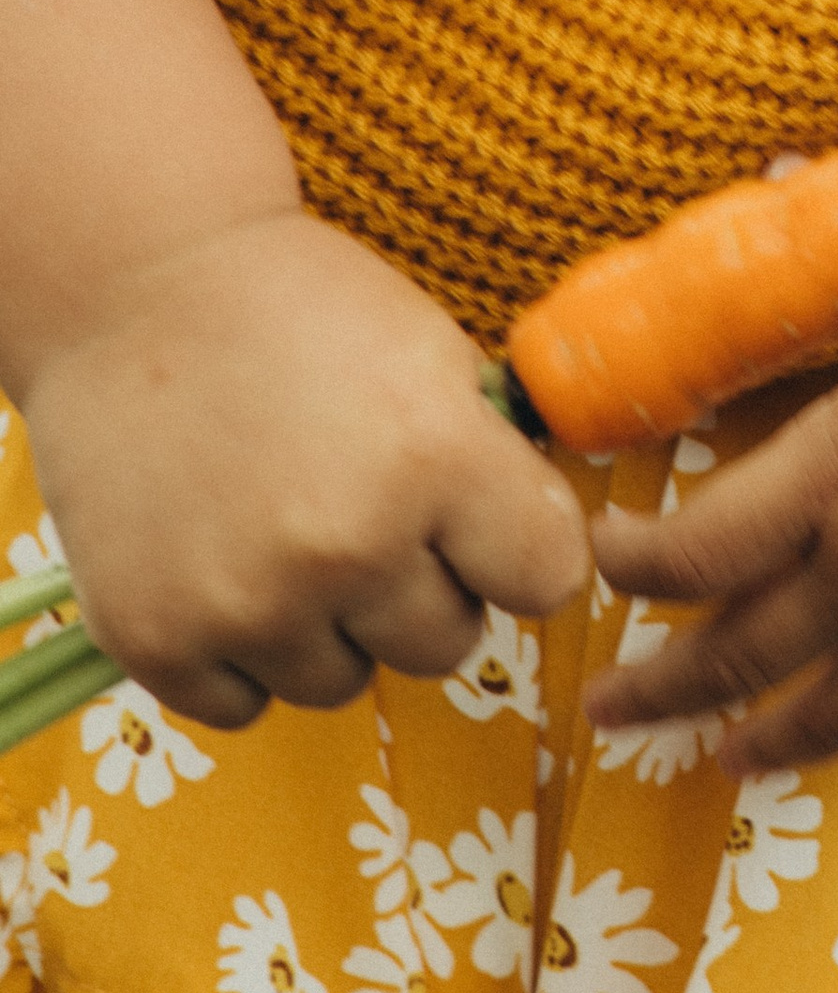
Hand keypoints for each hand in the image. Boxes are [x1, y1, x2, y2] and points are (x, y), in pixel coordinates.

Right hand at [17, 209, 588, 728]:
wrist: (135, 288)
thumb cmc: (298, 310)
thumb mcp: (432, 355)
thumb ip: (490, 465)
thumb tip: (538, 555)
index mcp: (435, 460)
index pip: (547, 580)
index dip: (521, 550)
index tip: (485, 524)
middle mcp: (346, 547)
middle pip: (445, 644)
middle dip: (423, 587)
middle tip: (369, 514)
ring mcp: (245, 603)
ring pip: (343, 681)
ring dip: (330, 626)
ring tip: (286, 530)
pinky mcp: (154, 639)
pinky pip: (245, 704)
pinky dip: (242, 653)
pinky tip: (225, 565)